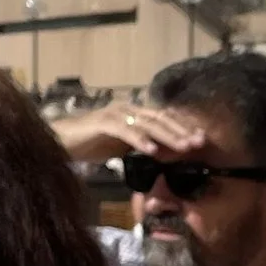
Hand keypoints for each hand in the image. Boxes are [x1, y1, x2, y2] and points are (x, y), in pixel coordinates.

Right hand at [57, 101, 213, 166]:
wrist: (63, 141)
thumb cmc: (93, 144)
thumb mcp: (124, 147)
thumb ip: (143, 146)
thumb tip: (166, 155)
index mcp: (135, 114)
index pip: (164, 119)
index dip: (183, 128)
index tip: (201, 140)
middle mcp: (128, 109)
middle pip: (160, 119)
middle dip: (181, 131)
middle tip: (199, 142)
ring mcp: (116, 113)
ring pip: (147, 123)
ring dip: (167, 135)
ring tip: (183, 147)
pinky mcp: (103, 122)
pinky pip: (125, 130)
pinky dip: (140, 139)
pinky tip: (152, 149)